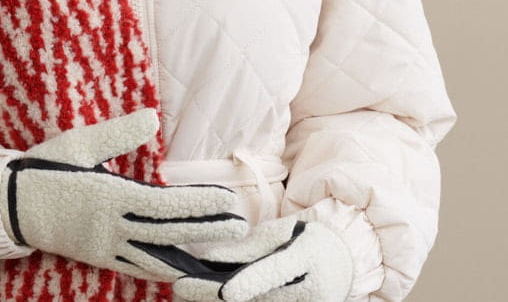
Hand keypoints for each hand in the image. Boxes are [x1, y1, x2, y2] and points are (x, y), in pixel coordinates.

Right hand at [0, 108, 247, 281]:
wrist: (11, 203)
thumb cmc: (46, 166)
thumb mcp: (81, 142)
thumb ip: (119, 133)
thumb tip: (152, 117)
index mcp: (111, 197)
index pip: (166, 205)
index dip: (200, 207)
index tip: (228, 203)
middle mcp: (112, 227)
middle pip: (169, 234)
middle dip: (207, 231)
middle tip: (240, 227)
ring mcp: (105, 246)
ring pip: (157, 258)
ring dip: (191, 257)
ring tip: (220, 258)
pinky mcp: (98, 256)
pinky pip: (137, 267)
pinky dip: (163, 270)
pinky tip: (180, 270)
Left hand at [169, 216, 352, 301]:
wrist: (343, 262)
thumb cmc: (304, 240)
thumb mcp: (280, 232)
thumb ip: (247, 247)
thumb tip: (210, 258)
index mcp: (306, 256)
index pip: (275, 271)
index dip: (249, 283)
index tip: (225, 292)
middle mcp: (311, 290)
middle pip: (262, 298)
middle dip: (219, 297)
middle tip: (183, 289)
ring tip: (189, 294)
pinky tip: (211, 299)